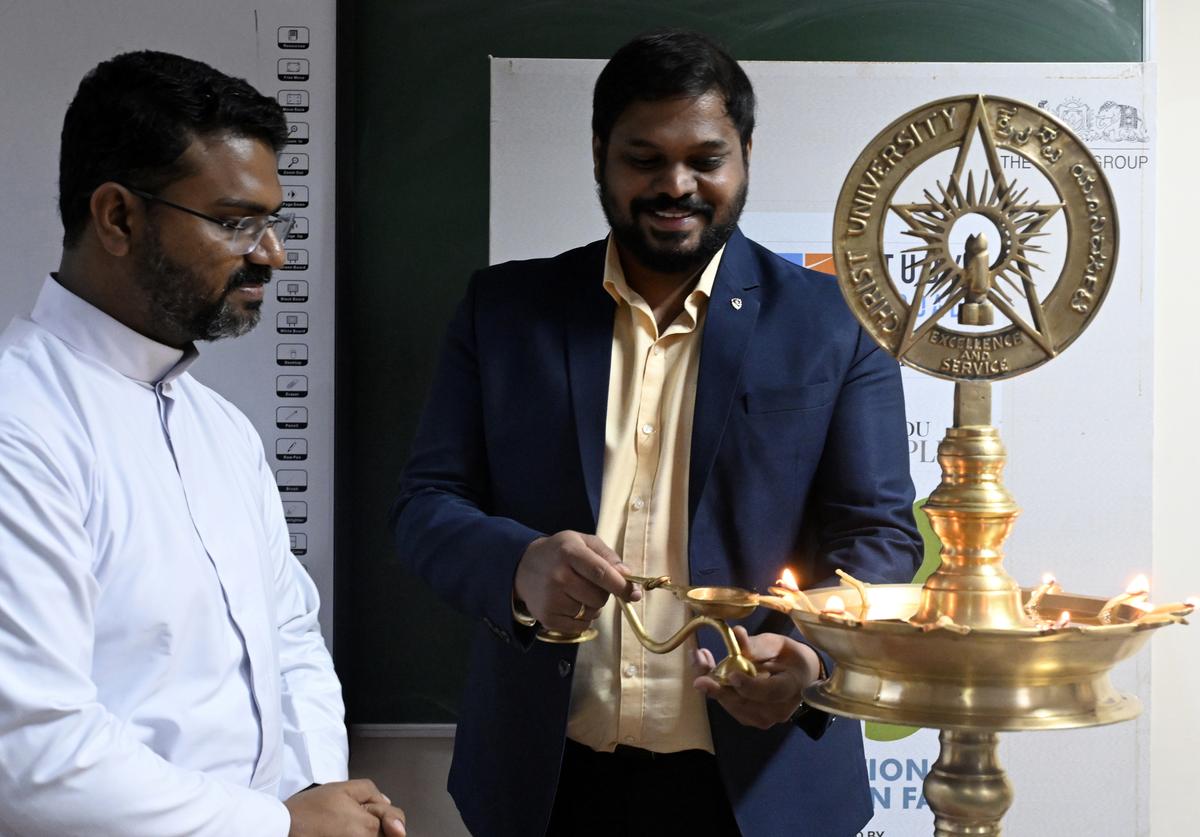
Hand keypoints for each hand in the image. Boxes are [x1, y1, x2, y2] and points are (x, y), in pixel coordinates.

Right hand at [285, 780, 406, 836]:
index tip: (373, 812)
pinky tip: (338, 831)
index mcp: (367, 827)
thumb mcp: (341, 788)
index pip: (396, 822)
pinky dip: (354, 835)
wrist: (282, 829)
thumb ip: (370, 791)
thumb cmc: (307, 811)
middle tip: (352, 817)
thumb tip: (385, 802)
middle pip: (386, 834)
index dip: (387, 813)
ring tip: (342, 825)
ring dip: (365, 831)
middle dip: (376, 823)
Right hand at [513, 530, 640, 633]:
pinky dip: (582, 618)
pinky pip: (581, 626)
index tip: (634, 593)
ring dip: (592, 606)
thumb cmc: (560, 552)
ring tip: (577, 592)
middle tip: (590, 583)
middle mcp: (559, 576)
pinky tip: (570, 603)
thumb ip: (609, 557)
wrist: (523, 566)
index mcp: (570, 552)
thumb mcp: (583, 542)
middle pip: (599, 597)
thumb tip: (628, 577)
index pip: (601, 572)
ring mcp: (551, 599)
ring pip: (591, 613)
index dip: (621, 586)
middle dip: (604, 593)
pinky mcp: (548, 617)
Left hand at [691, 626, 821, 728]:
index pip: (771, 692)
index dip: (750, 686)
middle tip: (699, 663)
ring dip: (712, 683)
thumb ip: (757, 644)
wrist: (799, 677)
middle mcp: (778, 710)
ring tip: (699, 658)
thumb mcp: (777, 644)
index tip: (731, 675)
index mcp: (791, 687)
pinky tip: (705, 668)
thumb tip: (736, 633)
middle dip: (718, 684)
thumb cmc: (789, 657)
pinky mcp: (750, 718)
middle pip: (744, 703)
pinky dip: (715, 688)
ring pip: (732, 705)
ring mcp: (763, 718)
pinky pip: (729, 705)